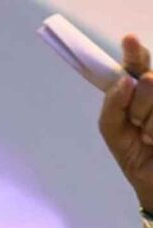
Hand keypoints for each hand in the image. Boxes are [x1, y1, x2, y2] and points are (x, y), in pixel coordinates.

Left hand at [99, 34, 152, 210]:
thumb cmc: (134, 153)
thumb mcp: (112, 129)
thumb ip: (112, 104)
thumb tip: (126, 79)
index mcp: (140, 89)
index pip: (138, 63)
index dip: (134, 51)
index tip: (129, 40)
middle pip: (150, 79)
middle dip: (139, 103)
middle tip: (137, 123)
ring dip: (150, 120)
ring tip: (149, 136)